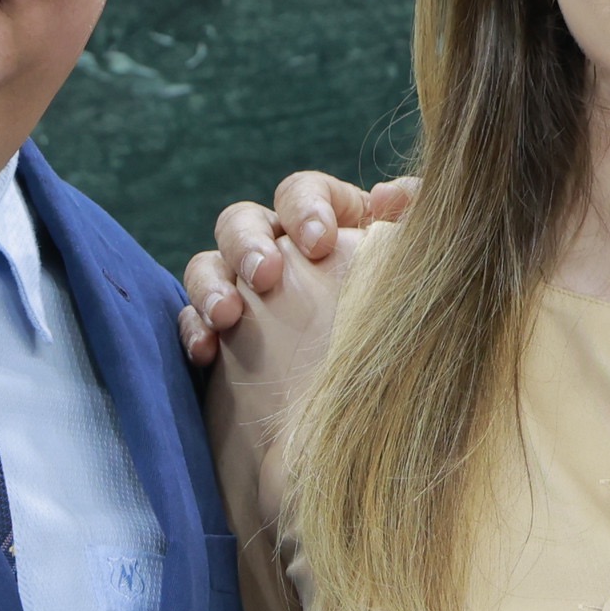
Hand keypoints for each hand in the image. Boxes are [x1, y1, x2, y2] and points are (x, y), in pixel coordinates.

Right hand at [179, 169, 419, 363]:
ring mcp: (246, 293)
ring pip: (209, 264)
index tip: (319, 243)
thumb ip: (415, 222)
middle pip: (244, 220)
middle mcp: (281, 252)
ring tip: (227, 316)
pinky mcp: (221, 337)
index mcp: (328, 226)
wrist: (376, 418)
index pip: (302, 193)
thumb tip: (387, 196)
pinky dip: (193, 328)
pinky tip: (206, 352)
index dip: (304, 207)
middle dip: (248, 243)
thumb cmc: (406, 333)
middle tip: (266, 276)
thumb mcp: (418, 272)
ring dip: (211, 283)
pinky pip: (191, 319)